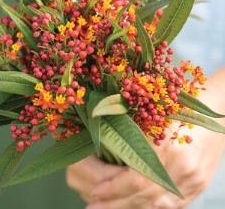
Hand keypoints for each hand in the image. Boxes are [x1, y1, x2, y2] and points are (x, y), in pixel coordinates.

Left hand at [66, 67, 224, 208]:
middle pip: (144, 196)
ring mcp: (193, 181)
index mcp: (169, 149)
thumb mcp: (155, 115)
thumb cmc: (181, 106)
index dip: (112, 189)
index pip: (135, 179)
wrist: (217, 110)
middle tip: (92, 207)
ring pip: (157, 206)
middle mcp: (183, 170)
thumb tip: (102, 151)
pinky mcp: (198, 185)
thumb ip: (132, 136)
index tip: (93, 193)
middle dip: (115, 204)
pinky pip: (172, 206)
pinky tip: (132, 208)